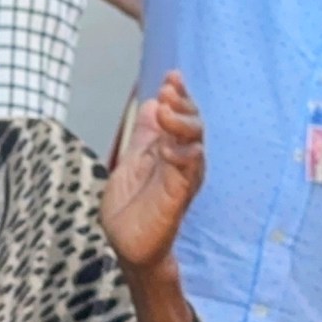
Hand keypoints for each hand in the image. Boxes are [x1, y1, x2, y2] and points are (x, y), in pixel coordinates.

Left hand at [102, 71, 202, 271]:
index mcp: (169, 151)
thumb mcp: (132, 161)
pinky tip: (168, 146)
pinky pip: (188, 173)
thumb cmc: (132, 208)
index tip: (171, 76)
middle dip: (183, 104)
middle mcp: (180, 162)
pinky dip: (181, 156)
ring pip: (194, 144)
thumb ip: (144, 135)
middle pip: (193, 126)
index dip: (179, 96)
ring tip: (167, 109)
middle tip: (168, 89)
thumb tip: (152, 103)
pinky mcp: (178, 198)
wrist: (127, 245)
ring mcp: (182, 179)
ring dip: (182, 124)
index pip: (181, 117)